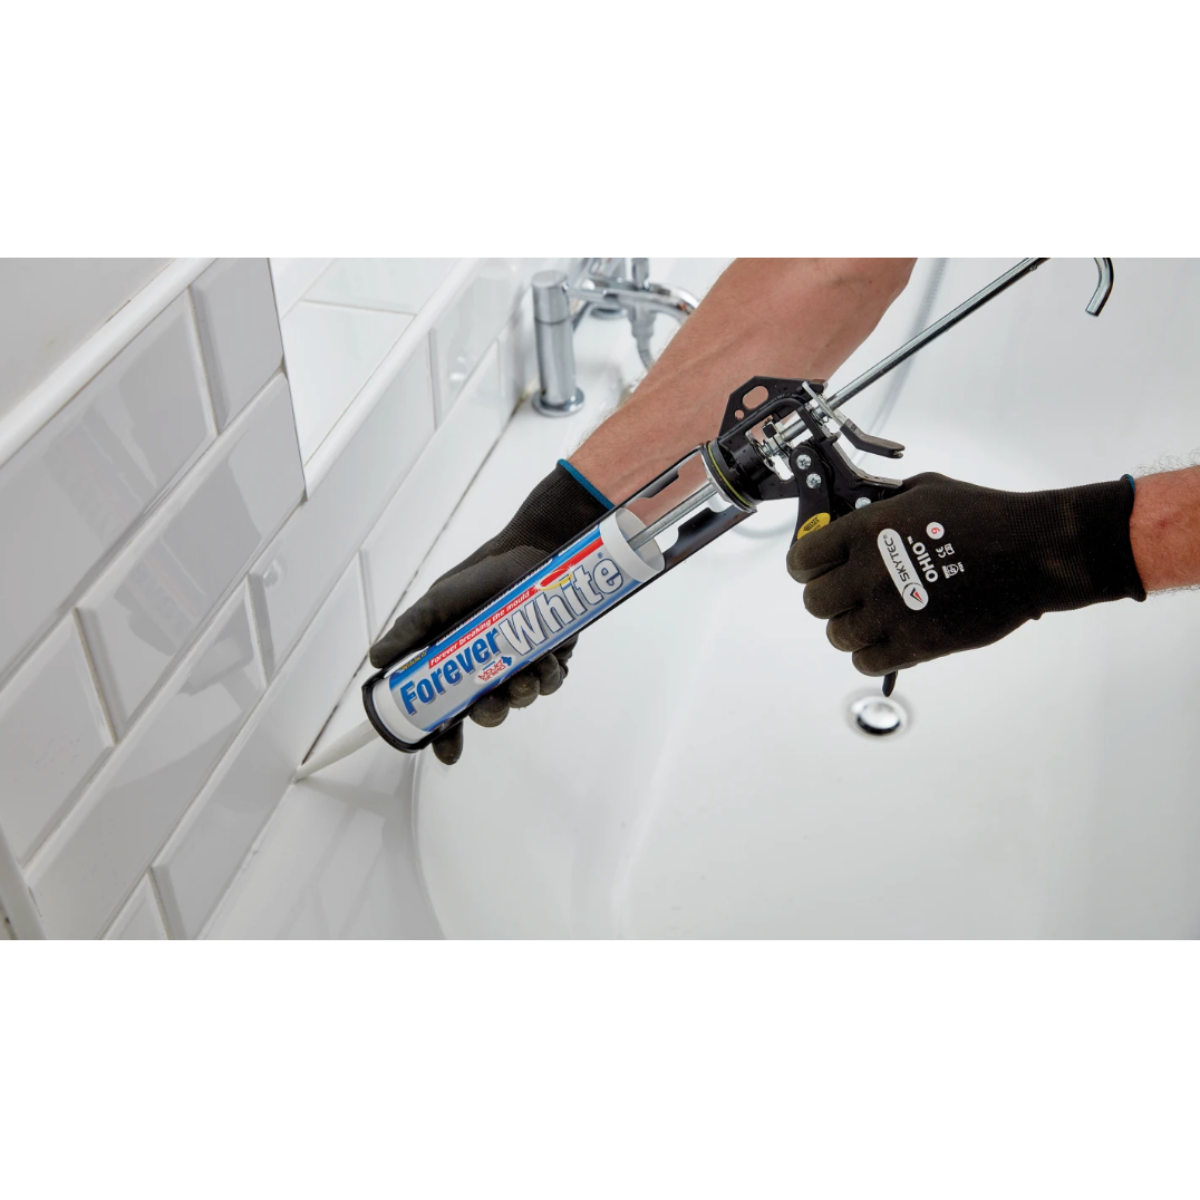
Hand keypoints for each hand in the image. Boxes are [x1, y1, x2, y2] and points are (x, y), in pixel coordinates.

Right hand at [370, 464, 607, 763]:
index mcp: (456, 664)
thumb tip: (375, 659)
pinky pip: (550, 681)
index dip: (446, 736)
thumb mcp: (437, 603)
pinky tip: (548, 657)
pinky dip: (549, 675)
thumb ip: (408, 631)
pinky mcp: (551, 657)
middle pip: (486, 712)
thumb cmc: (479, 577)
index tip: (447, 751)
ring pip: (520, 698)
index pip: (446, 710)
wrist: (528, 552)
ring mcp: (520, 665)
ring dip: (522, 692)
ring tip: (524, 672)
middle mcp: (487, 670)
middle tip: (489, 701)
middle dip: (489, 713)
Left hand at [787, 471, 1144, 675]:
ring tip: (869, 619)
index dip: (805, 565)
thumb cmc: (985, 516)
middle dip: (826, 598)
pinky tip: (885, 641)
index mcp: (864, 531)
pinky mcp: (915, 645)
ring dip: (849, 628)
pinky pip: (866, 662)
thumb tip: (858, 512)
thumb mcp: (924, 490)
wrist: (1032, 552)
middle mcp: (868, 573)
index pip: (802, 558)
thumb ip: (883, 503)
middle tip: (845, 595)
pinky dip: (870, 655)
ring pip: (837, 635)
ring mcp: (889, 613)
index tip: (813, 569)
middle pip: (814, 602)